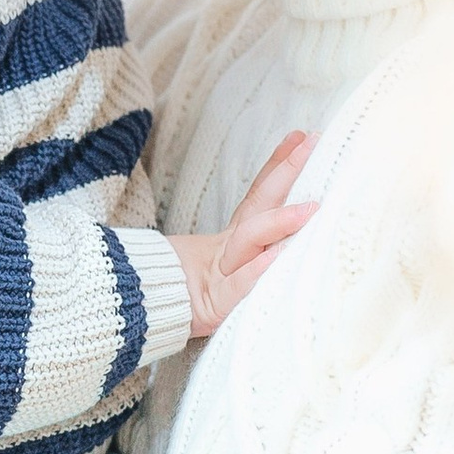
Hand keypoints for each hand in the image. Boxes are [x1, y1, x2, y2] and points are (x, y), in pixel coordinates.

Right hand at [169, 131, 314, 338]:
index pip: (259, 196)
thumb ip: (256, 257)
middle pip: (258, 205)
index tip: (301, 136)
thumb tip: (293, 233)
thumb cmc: (186, 296)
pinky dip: (254, 273)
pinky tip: (273, 260)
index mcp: (232, 241)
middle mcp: (229, 250)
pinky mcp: (215, 305)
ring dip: (277, 223)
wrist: (143, 317)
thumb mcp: (225, 274)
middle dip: (284, 173)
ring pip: (249, 242)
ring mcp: (220, 275)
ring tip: (308, 209)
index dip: (278, 165)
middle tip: (310, 144)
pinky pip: (238, 287)